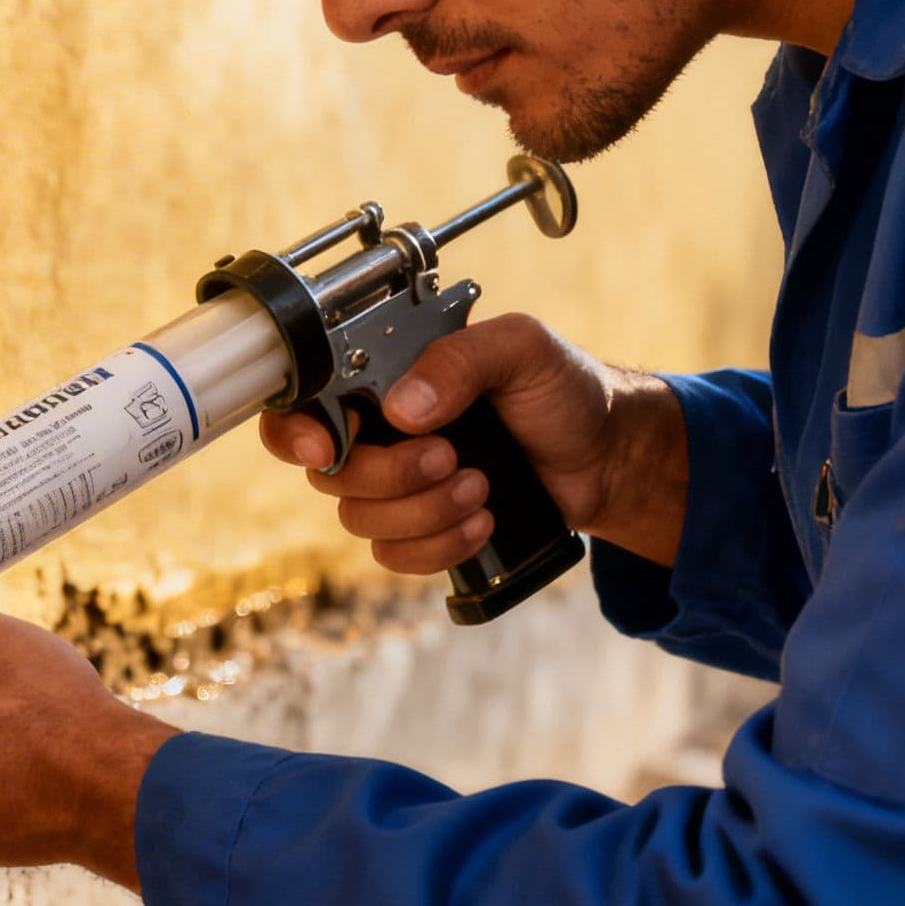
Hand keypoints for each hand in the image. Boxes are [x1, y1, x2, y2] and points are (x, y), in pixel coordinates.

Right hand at [259, 312, 688, 573]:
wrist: (608, 458)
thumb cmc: (563, 391)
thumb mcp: (521, 349)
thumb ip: (462, 359)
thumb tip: (403, 409)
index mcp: (384, 377)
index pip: (303, 403)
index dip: (296, 433)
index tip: (331, 450)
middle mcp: (379, 431)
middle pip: (329, 474)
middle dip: (390, 476)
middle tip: (450, 457)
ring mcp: (397, 486)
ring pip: (360, 521)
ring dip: (423, 512)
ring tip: (480, 488)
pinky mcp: (421, 530)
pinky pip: (393, 556)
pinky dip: (437, 547)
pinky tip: (481, 523)